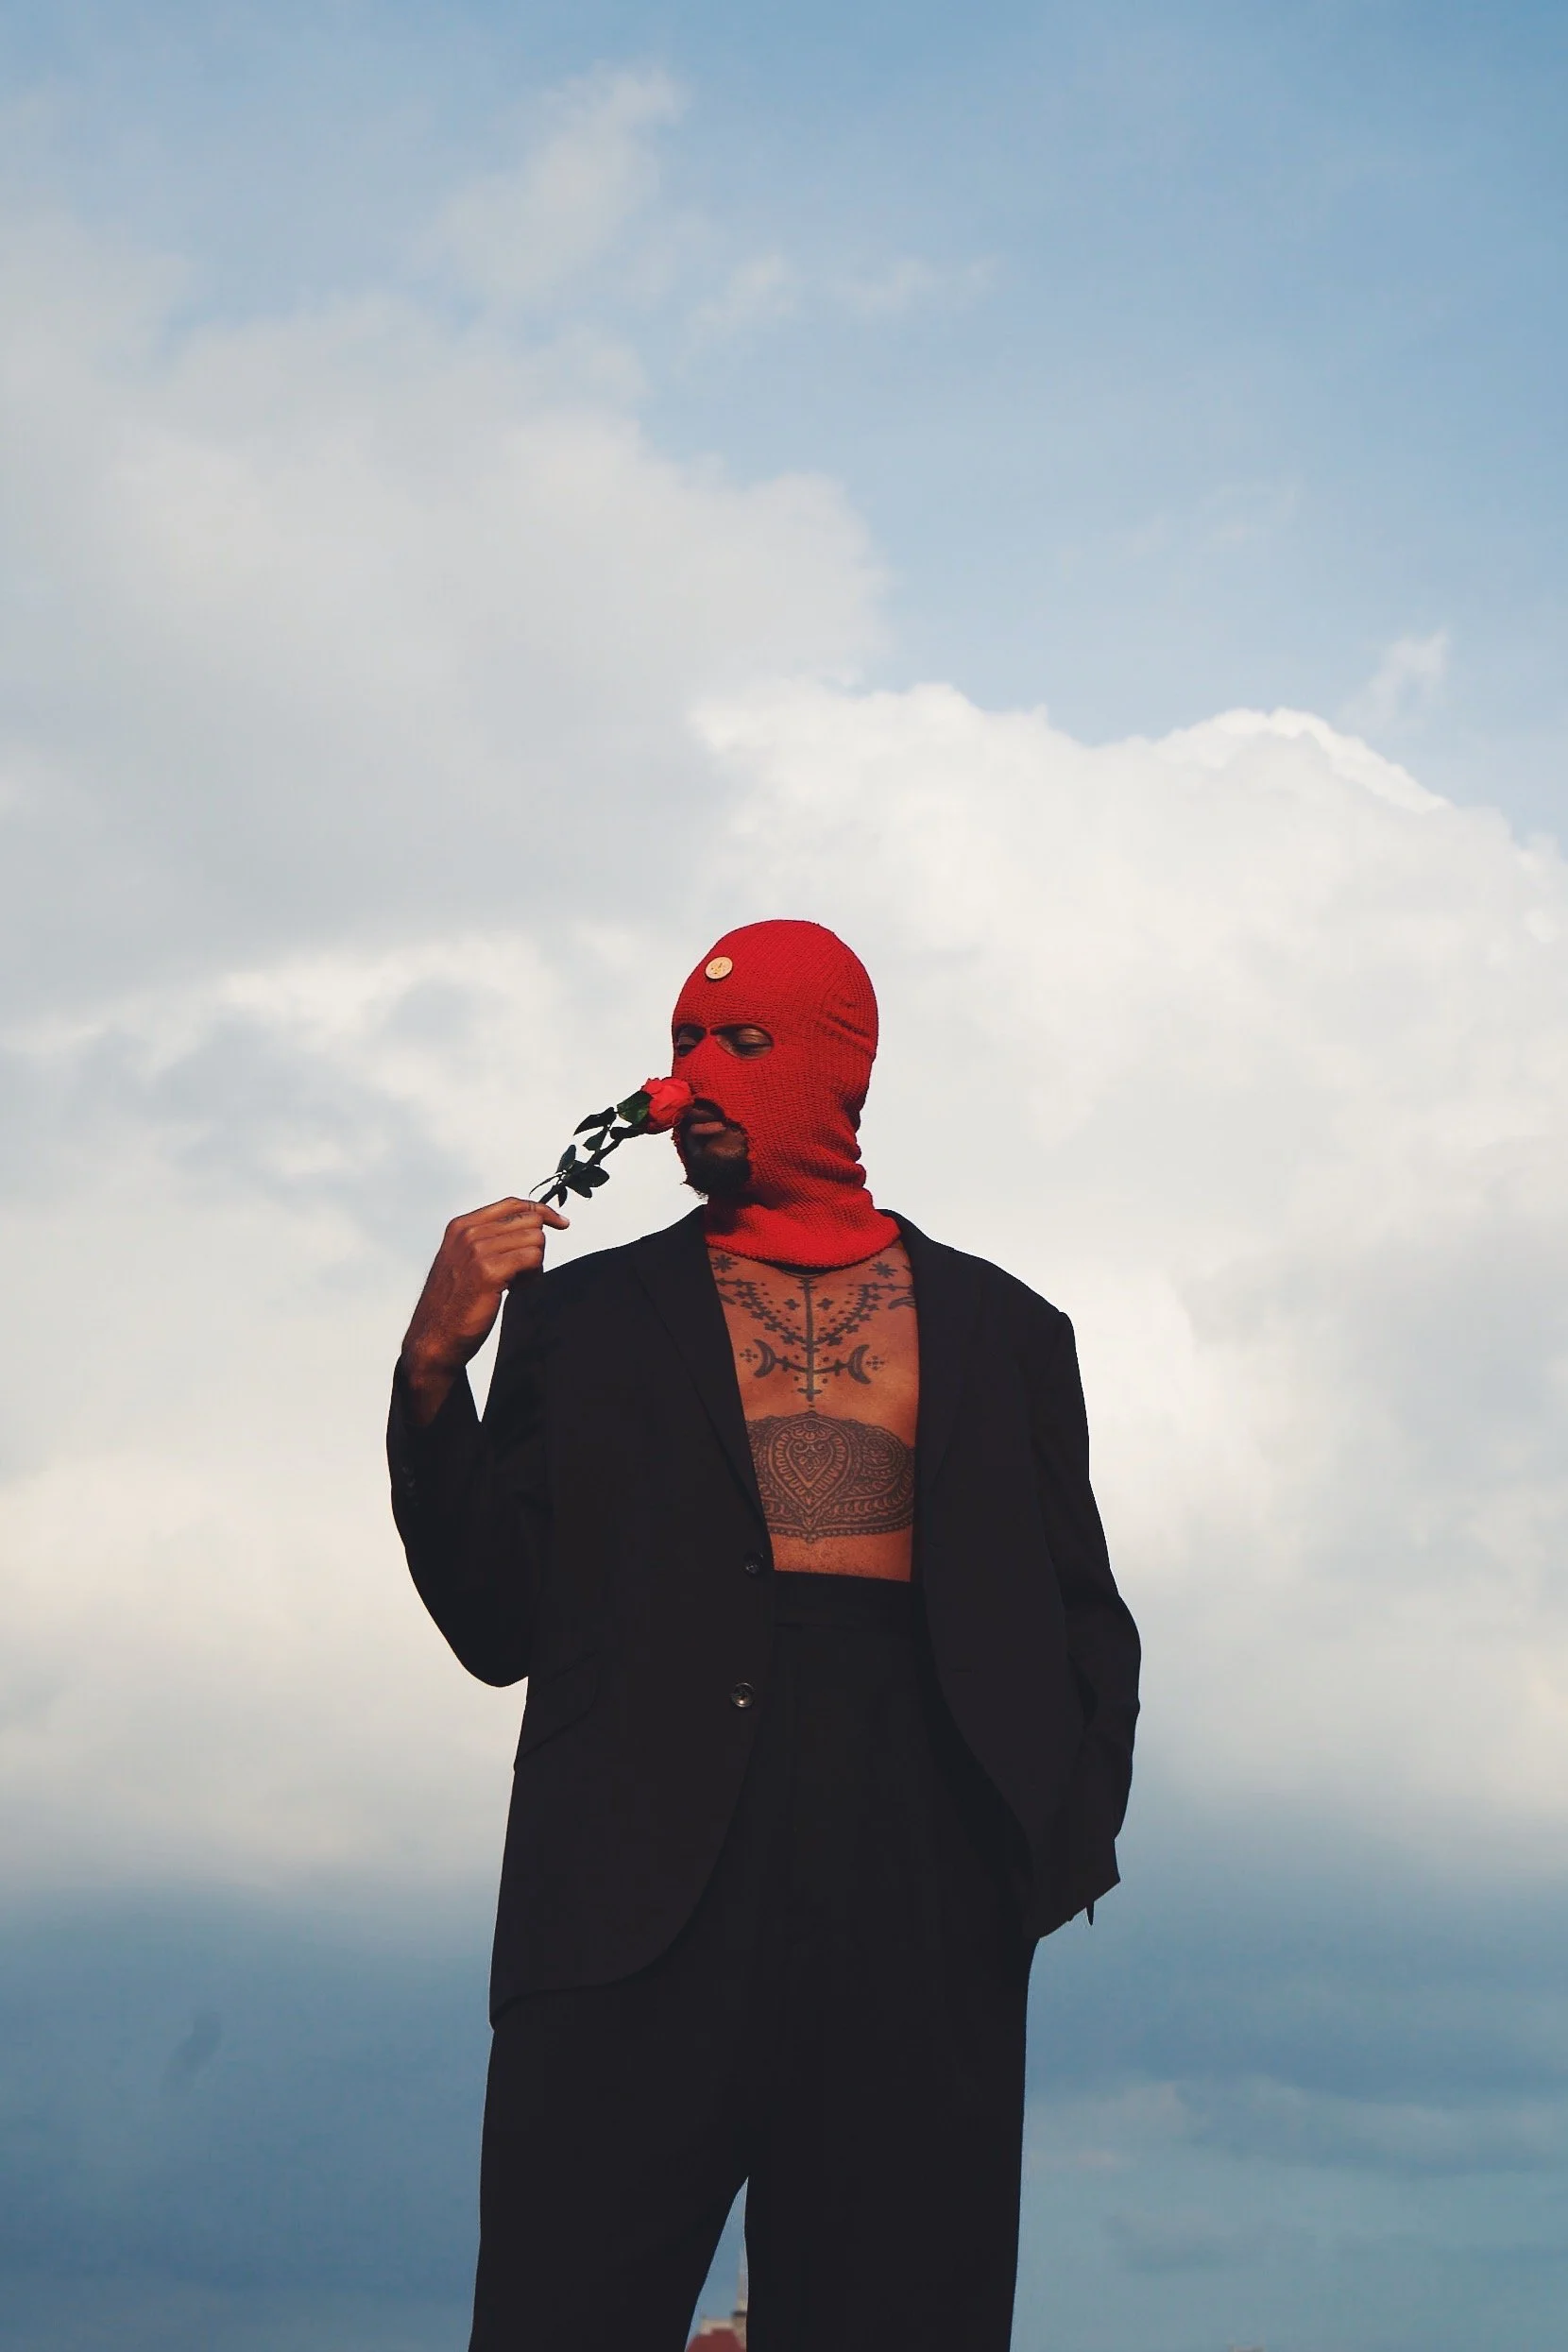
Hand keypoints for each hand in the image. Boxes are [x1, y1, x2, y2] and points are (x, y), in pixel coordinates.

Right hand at [400, 1197, 569, 1424]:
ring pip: (536, 1240)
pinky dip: (533, 1277)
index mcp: (461, 1226)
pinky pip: (533, 1259)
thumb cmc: (454, 1303)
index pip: (513, 1204)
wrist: (435, 1337)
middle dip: (536, 1246)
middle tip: (523, 1273)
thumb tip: (535, 1224)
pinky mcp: (489, 1271)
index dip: (542, 1211)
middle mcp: (468, 1233)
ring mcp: (477, 1250)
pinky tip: (516, 1291)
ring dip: (535, 1265)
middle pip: (530, 1221)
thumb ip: (489, 1240)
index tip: (562, 1223)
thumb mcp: (464, 1260)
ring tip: (515, 1284)